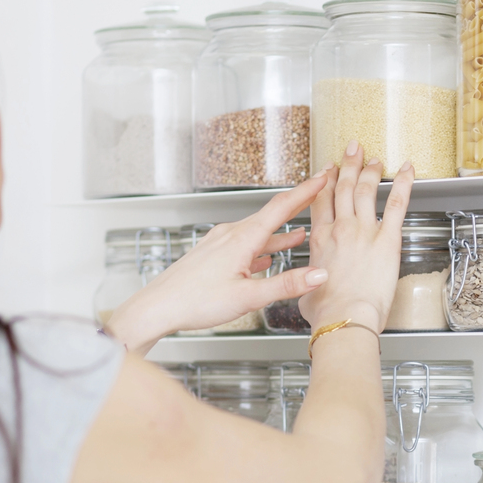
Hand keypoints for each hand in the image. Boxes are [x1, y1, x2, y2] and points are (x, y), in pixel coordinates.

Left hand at [105, 174, 330, 352]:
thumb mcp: (248, 297)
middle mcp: (231, 234)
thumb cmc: (195, 301)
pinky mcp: (213, 254)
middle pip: (271, 214)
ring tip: (301, 231)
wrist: (158, 307)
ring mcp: (220, 242)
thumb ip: (286, 285)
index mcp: (242, 238)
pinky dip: (262, 246)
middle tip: (317, 195)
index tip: (323, 176)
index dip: (306, 191)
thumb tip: (318, 275)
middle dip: (297, 205)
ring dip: (281, 231)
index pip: (281, 207)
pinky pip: (245, 244)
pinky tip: (266, 258)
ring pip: (258, 231)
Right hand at [299, 141, 414, 332]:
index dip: (326, 181)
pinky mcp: (387, 239)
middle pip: (344, 188)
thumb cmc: (327, 311)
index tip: (329, 170)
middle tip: (353, 149)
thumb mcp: (306, 290)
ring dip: (371, 171)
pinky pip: (397, 204)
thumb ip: (309, 278)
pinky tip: (407, 170)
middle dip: (349, 165)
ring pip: (367, 190)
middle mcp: (341, 229)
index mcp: (320, 240)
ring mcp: (364, 231)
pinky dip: (403, 184)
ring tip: (374, 159)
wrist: (345, 318)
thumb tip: (310, 282)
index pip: (321, 200)